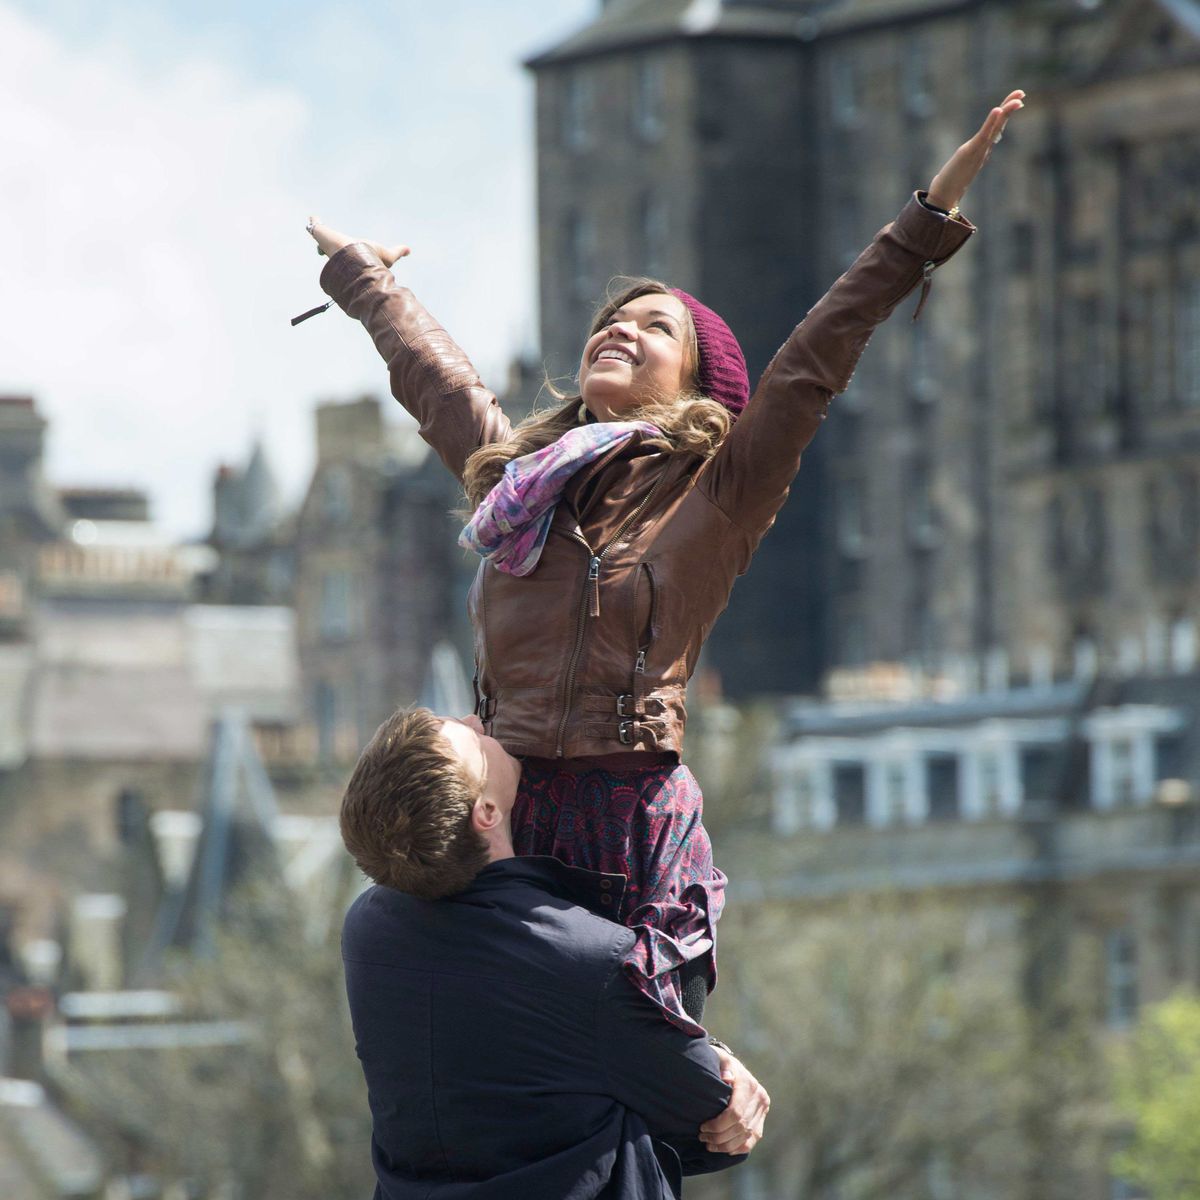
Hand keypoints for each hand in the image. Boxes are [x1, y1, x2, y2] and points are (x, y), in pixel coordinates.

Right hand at [306, 216, 410, 265]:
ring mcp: (330, 242)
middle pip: (337, 244)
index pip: (350, 249)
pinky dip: (314, 222)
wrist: (354, 257)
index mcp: (353, 253)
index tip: (351, 244)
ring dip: (322, 231)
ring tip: (319, 225)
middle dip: (334, 241)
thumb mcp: (389, 254)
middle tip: (333, 238)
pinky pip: (316, 227)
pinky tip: (312, 217)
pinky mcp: (322, 234)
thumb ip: (398, 252)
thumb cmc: (370, 257)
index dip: (351, 246)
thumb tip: (409, 250)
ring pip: (325, 236)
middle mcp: (340, 249)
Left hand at [699, 1047, 769, 1154]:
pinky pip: (753, 1139)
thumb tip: (727, 1077)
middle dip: (719, 1137)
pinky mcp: (762, 1118)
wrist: (731, 1066)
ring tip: (709, 1145)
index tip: (702, 1127)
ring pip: (746, 1136)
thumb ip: (721, 1066)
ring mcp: (763, 1108)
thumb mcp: (717, 1059)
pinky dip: (740, 1147)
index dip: (718, 1125)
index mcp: (748, 1083)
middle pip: (740, 1127)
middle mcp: (760, 1096)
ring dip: (726, 1145)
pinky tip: (726, 1149)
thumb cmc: (719, 1064)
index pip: (735, 1113)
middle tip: (702, 1137)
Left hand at [925, 90, 1025, 212]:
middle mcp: (984, 149)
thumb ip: (970, 158)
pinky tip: (997, 110)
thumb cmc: (951, 183)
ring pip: (995, 129)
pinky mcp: (969, 153)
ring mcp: (978, 151)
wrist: (944, 197)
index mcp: (983, 149)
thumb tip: (972, 154)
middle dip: (1009, 108)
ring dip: (1005, 112)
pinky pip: (983, 135)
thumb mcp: (963, 165)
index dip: (1005, 113)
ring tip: (1017, 100)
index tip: (1016, 99)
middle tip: (1021, 93)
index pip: (996, 127)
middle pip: (999, 125)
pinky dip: (990, 123)